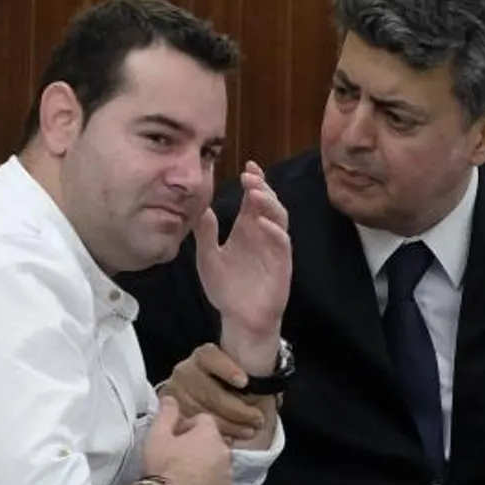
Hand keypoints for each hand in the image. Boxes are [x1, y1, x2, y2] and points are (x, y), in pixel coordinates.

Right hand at [141, 396, 232, 484]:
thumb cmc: (162, 466)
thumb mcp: (157, 435)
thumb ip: (166, 413)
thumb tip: (171, 398)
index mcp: (209, 435)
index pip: (204, 420)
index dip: (187, 426)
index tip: (175, 438)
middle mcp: (225, 453)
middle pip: (212, 443)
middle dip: (198, 447)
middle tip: (177, 459)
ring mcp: (228, 477)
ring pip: (218, 465)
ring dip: (205, 467)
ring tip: (184, 478)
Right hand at [162, 343, 267, 442]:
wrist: (196, 393)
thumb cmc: (227, 382)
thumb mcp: (236, 370)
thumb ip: (249, 370)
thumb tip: (271, 387)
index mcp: (202, 356)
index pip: (210, 357)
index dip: (227, 369)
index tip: (245, 382)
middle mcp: (185, 372)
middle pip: (210, 392)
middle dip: (238, 410)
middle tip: (258, 419)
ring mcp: (176, 394)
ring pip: (203, 413)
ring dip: (230, 425)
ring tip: (249, 431)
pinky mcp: (173, 414)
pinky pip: (195, 428)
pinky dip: (215, 434)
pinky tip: (231, 438)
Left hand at [195, 160, 290, 374]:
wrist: (239, 318)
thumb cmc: (226, 289)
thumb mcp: (208, 258)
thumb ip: (205, 234)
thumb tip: (202, 208)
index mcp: (247, 230)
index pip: (254, 199)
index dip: (254, 181)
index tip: (247, 165)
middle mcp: (263, 235)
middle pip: (269, 203)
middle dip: (262, 187)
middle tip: (249, 176)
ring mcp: (274, 248)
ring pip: (279, 218)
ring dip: (270, 203)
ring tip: (256, 192)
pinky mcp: (281, 265)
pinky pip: (282, 243)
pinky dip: (274, 231)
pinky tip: (262, 223)